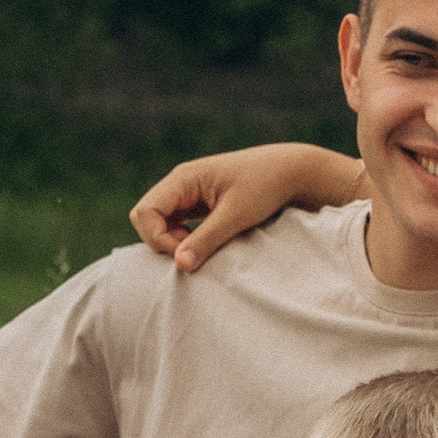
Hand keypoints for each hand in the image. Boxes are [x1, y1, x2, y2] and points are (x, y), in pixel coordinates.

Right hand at [128, 142, 363, 271]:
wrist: (292, 172)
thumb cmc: (265, 186)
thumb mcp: (236, 214)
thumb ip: (206, 239)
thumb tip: (179, 265)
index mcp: (183, 178)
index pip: (144, 212)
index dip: (157, 239)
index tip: (186, 254)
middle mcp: (180, 184)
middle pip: (146, 219)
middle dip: (162, 242)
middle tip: (194, 254)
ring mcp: (189, 194)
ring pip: (160, 224)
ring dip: (173, 243)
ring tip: (203, 251)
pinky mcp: (200, 205)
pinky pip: (177, 226)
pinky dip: (185, 241)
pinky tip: (206, 247)